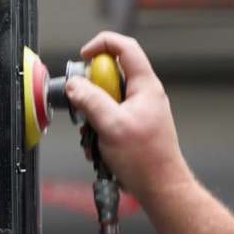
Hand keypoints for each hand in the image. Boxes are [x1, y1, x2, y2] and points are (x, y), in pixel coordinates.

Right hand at [65, 31, 192, 207]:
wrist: (160, 188)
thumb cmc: (147, 160)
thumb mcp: (111, 126)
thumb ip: (90, 101)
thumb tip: (74, 85)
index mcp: (145, 86)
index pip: (125, 48)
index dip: (102, 45)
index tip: (83, 58)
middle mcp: (143, 95)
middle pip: (109, 75)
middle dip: (90, 92)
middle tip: (83, 108)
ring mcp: (137, 111)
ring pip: (105, 100)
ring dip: (92, 117)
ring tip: (94, 137)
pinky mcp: (130, 127)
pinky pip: (107, 119)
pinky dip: (98, 131)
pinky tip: (100, 149)